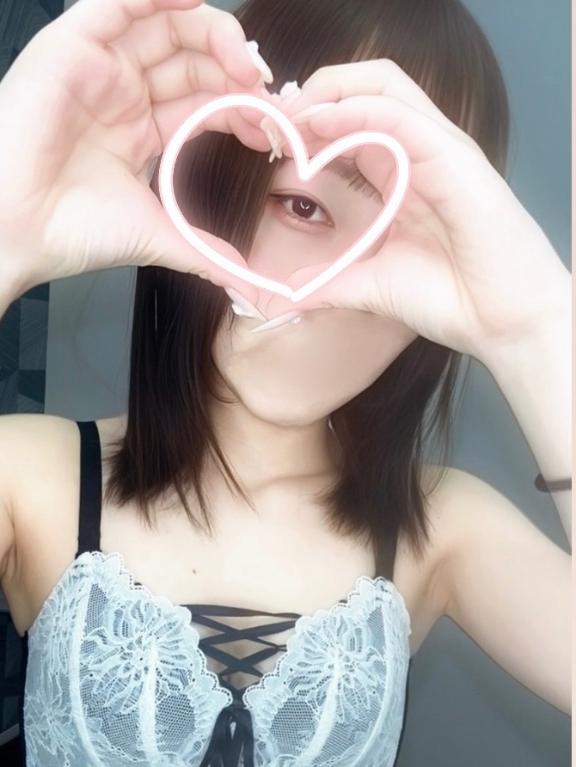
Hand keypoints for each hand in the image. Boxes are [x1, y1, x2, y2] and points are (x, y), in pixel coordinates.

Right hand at [0, 0, 272, 302]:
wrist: (17, 232)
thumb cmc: (70, 232)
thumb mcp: (154, 234)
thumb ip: (205, 252)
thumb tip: (250, 286)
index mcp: (141, 130)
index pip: (203, 100)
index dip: (242, 107)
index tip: (274, 128)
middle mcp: (122, 94)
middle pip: (192, 60)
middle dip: (235, 73)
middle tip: (267, 97)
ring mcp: (99, 69)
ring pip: (163, 25)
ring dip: (212, 36)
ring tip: (245, 65)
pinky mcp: (72, 48)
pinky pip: (117, 3)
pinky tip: (197, 3)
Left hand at [265, 60, 569, 359]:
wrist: (500, 324)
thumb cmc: (451, 300)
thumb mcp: (372, 286)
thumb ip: (330, 282)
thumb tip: (289, 294)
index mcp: (402, 176)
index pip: (354, 125)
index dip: (310, 123)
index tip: (272, 140)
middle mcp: (421, 155)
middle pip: (368, 89)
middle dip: (317, 92)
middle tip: (275, 117)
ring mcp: (440, 152)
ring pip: (384, 88)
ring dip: (331, 92)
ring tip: (291, 114)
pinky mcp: (456, 159)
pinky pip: (402, 118)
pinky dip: (358, 111)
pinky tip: (322, 123)